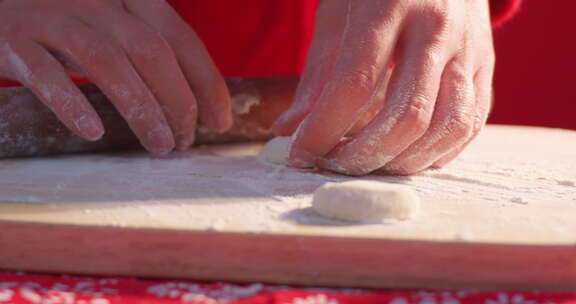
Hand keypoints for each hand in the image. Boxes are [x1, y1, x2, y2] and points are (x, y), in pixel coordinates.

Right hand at [0, 0, 231, 153]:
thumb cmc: (64, 16)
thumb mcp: (111, 19)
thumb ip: (145, 45)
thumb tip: (190, 101)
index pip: (180, 37)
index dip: (207, 81)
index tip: (220, 121)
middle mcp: (96, 0)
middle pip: (151, 51)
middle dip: (177, 100)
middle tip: (185, 140)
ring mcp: (52, 14)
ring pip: (107, 61)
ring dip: (140, 108)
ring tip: (160, 145)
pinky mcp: (12, 36)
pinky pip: (44, 72)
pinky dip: (71, 103)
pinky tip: (93, 132)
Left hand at [273, 0, 494, 174]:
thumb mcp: (337, 15)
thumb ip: (317, 75)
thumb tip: (289, 130)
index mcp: (391, 3)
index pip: (354, 83)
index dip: (324, 129)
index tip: (300, 154)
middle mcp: (437, 27)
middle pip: (407, 115)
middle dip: (364, 155)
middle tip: (334, 166)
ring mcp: (470, 49)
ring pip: (448, 127)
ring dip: (404, 162)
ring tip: (369, 166)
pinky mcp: (487, 67)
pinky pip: (471, 123)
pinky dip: (437, 152)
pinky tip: (406, 156)